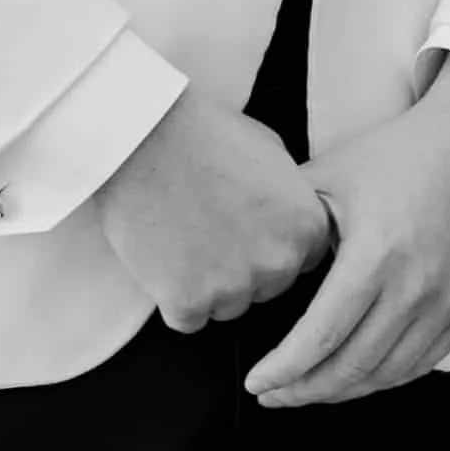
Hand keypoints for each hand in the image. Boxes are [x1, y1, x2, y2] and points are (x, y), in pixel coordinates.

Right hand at [96, 85, 331, 334]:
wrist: (142, 137)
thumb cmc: (204, 133)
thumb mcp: (271, 150)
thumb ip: (291, 194)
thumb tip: (291, 214)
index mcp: (307, 226)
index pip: (304, 258)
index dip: (271, 242)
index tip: (244, 224)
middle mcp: (279, 262)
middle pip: (268, 286)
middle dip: (243, 266)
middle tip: (208, 227)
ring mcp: (234, 287)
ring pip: (227, 305)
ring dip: (208, 283)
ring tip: (181, 235)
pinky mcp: (188, 303)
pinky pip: (188, 318)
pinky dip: (173, 296)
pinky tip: (162, 255)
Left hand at [245, 55, 449, 407]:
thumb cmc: (399, 153)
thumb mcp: (332, 174)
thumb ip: (289, 221)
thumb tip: (246, 253)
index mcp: (374, 254)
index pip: (320, 337)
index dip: (284, 370)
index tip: (257, 383)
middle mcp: (415, 287)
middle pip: (351, 367)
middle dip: (304, 390)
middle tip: (273, 394)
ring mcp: (448, 303)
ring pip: (387, 375)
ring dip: (342, 391)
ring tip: (308, 389)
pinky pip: (422, 364)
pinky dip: (384, 378)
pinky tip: (355, 376)